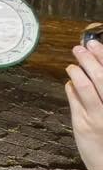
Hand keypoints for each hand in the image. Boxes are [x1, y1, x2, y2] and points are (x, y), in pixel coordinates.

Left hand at [66, 40, 102, 169]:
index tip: (96, 44)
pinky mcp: (82, 125)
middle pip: (102, 78)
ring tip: (73, 64)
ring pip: (86, 88)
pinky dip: (71, 88)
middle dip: (90, 59)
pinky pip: (74, 100)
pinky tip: (70, 82)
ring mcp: (98, 118)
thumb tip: (96, 70)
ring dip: (77, 71)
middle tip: (81, 47)